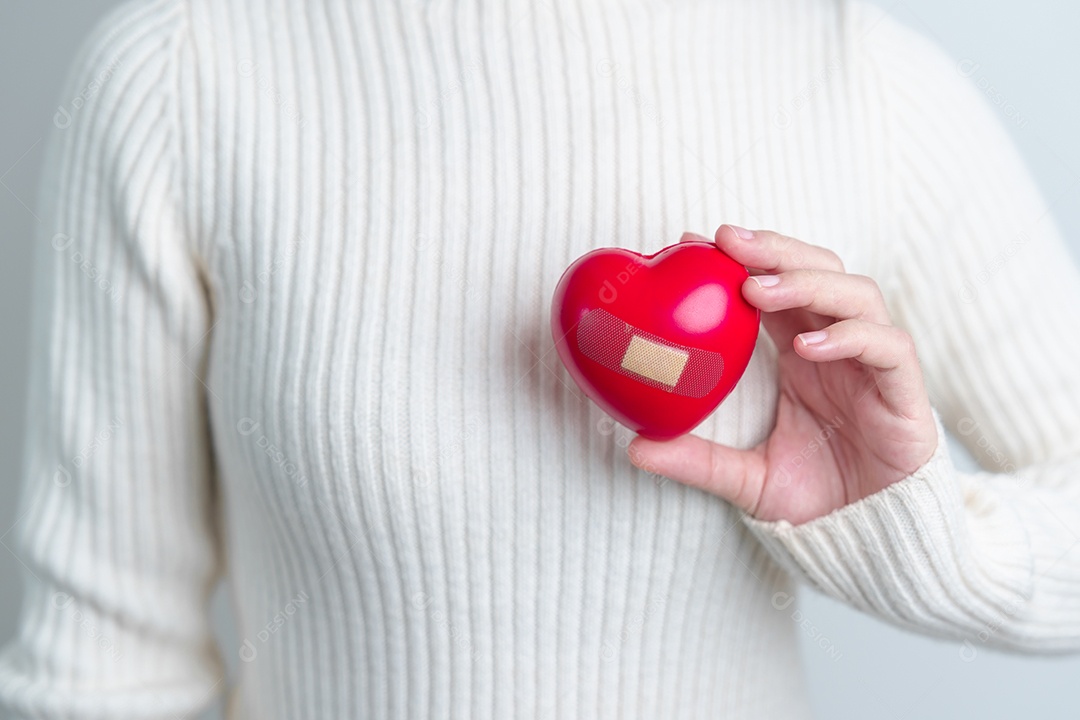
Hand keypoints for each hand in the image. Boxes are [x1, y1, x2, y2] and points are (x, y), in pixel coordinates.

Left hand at [627, 225, 938, 524]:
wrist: (871, 541)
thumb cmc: (817, 500)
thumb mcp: (744, 479)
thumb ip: (696, 460)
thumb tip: (634, 448)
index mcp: (802, 352)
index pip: (777, 286)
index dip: (742, 260)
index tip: (693, 244)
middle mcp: (839, 348)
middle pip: (819, 271)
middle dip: (775, 250)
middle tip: (726, 242)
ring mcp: (875, 367)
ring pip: (856, 296)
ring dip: (807, 283)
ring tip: (757, 289)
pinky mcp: (907, 394)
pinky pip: (888, 348)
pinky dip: (850, 338)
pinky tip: (806, 348)